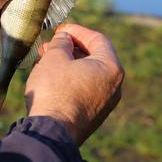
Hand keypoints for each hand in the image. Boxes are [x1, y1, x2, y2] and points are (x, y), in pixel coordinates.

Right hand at [25, 24, 124, 145]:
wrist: (52, 132)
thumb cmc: (54, 91)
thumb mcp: (54, 57)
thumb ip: (61, 42)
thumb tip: (64, 39)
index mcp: (111, 67)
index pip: (98, 39)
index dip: (78, 30)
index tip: (60, 29)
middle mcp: (114, 85)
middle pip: (95, 56)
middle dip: (71, 47)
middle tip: (51, 44)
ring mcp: (105, 102)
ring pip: (88, 73)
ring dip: (69, 63)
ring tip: (46, 59)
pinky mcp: (93, 115)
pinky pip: (84, 89)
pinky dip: (70, 79)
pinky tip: (51, 77)